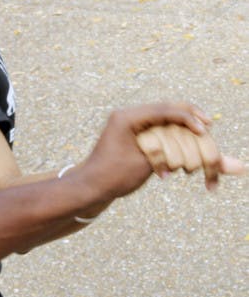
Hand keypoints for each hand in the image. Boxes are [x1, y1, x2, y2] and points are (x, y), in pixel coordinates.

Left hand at [80, 101, 239, 201]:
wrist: (89, 188)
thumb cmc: (113, 178)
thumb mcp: (147, 164)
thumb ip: (173, 152)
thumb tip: (203, 151)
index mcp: (127, 118)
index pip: (164, 110)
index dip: (188, 118)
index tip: (204, 129)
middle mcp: (127, 116)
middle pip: (165, 108)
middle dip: (188, 117)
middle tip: (207, 124)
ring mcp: (128, 123)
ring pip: (162, 117)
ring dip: (181, 125)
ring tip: (199, 131)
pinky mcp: (131, 133)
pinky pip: (155, 127)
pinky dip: (171, 133)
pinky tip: (184, 139)